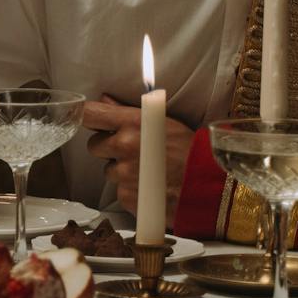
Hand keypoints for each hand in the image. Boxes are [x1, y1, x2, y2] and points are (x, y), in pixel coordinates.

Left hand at [82, 97, 194, 216]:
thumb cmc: (191, 151)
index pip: (90, 114)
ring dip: (121, 170)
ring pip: (108, 170)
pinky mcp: (127, 197)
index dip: (86, 117)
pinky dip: (131, 190)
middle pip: (94, 145)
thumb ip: (127, 112)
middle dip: (108, 148)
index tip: (88, 119)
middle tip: (133, 151)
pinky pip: (119, 191)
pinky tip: (151, 187)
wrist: (211, 187)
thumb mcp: (163, 122)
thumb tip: (103, 100)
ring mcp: (125, 174)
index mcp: (133, 123)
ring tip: (148, 171)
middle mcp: (125, 146)